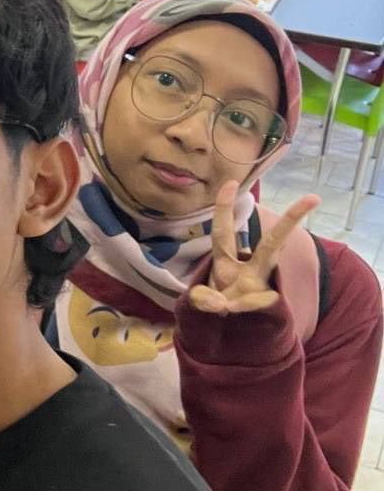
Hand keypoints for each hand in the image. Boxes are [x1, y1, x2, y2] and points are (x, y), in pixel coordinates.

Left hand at [188, 181, 319, 314]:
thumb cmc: (217, 302)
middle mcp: (250, 269)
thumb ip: (202, 300)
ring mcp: (262, 286)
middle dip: (291, 221)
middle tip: (312, 198)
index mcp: (226, 261)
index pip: (224, 231)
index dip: (224, 207)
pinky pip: (260, 304)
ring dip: (250, 284)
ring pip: (272, 279)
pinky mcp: (270, 305)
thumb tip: (223, 305)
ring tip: (228, 305)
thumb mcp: (200, 299)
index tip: (230, 182)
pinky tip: (231, 314)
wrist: (231, 330)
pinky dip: (243, 309)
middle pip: (272, 243)